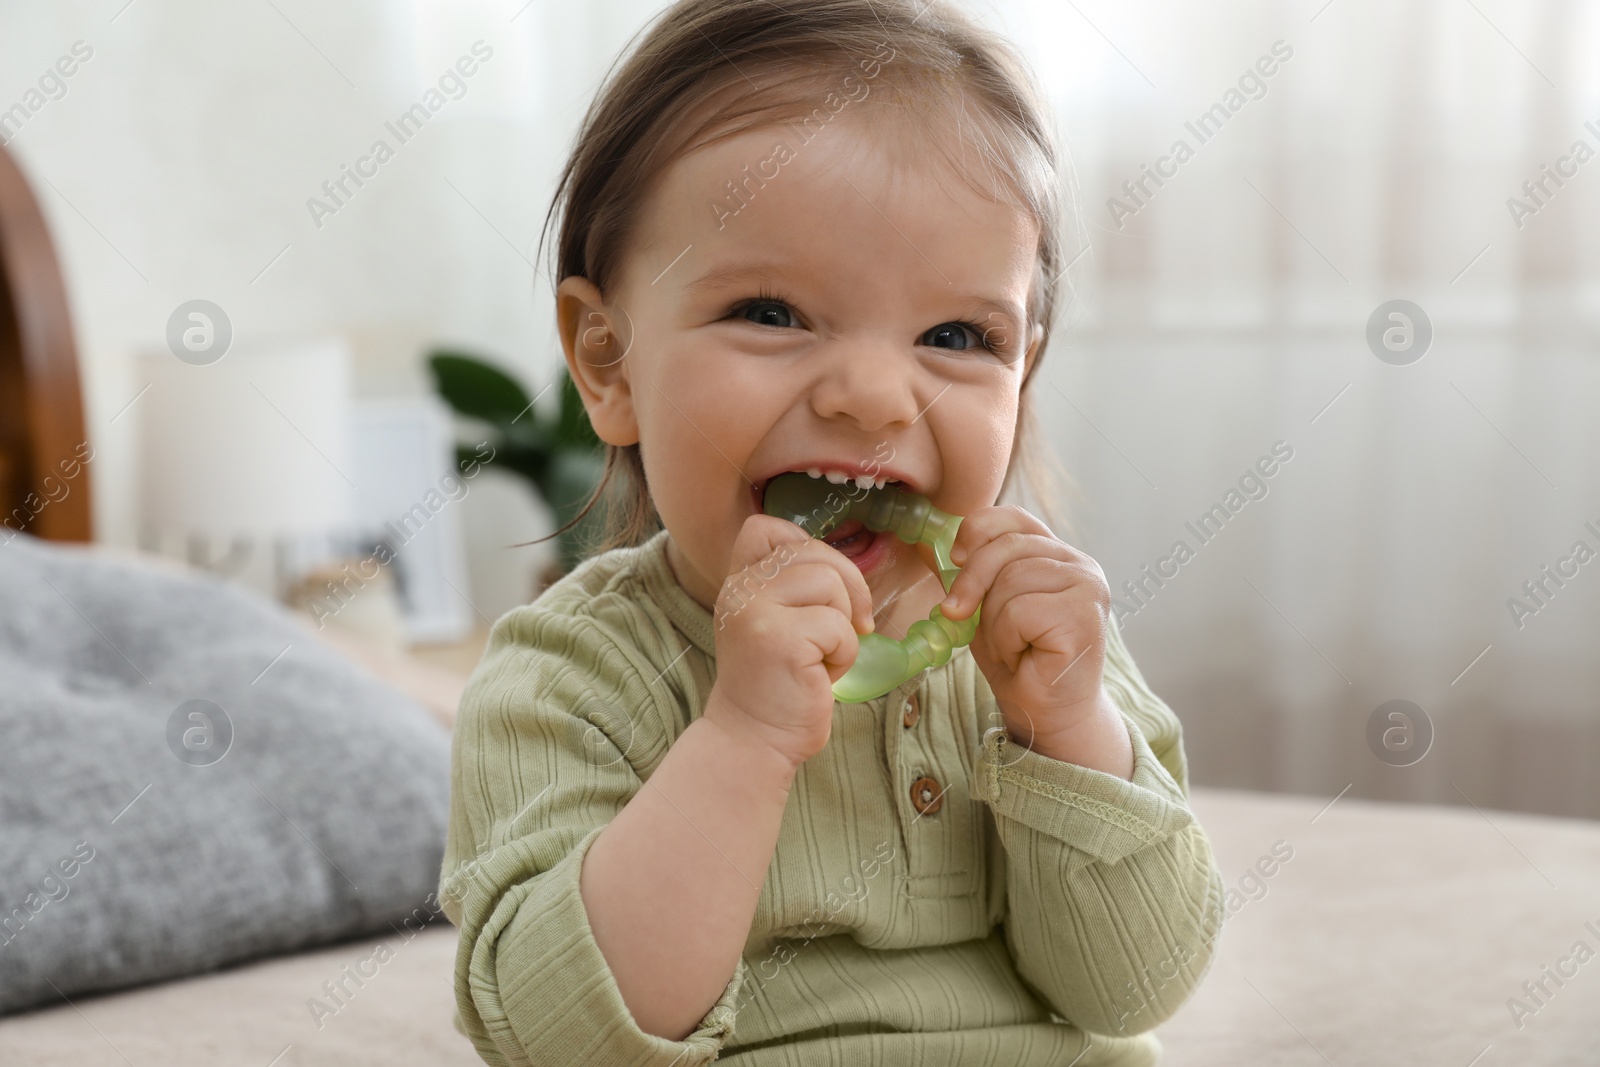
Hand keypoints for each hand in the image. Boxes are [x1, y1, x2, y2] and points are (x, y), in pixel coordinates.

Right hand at [705, 514, 873, 769]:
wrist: (753, 741)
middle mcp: (740, 590)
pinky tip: (822, 675)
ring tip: (824, 655)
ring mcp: (756, 612)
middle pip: (814, 553)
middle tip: (850, 627)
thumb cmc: (776, 685)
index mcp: (738, 582)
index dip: (806, 547)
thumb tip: (847, 567)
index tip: (821, 590)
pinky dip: (844, 653)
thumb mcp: (772, 623)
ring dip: (844, 623)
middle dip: (847, 588)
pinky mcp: (781, 640)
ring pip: (830, 582)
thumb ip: (791, 588)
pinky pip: (838, 625)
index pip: (765, 528)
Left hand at [936, 506, 1120, 761]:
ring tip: (1012, 646)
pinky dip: (1006, 639)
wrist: (1045, 713)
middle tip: (959, 615)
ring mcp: (1087, 588)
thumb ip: (971, 574)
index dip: (978, 529)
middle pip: (1006, 548)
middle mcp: (1080, 564)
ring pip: (1009, 582)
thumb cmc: (1019, 660)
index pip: (1014, 518)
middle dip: (972, 584)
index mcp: (1057, 555)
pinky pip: (1018, 611)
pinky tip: (1025, 655)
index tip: (956, 556)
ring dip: (994, 622)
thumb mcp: (985, 607)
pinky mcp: (1084, 616)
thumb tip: (932, 545)